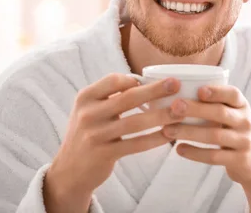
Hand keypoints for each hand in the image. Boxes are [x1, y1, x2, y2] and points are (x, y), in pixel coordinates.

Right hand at [44, 74, 183, 212]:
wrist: (69, 171)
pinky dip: (155, 139)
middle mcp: (88, 114)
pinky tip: (170, 134)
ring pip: (135, 122)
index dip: (136, 79)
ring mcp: (95, 135)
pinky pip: (136, 144)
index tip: (157, 79)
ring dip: (161, 115)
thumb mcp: (90, 110)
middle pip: (129, 98)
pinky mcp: (104, 154)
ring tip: (181, 110)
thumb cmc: (89, 133)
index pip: (114, 80)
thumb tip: (146, 82)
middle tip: (176, 84)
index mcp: (85, 97)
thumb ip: (111, 96)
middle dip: (156, 90)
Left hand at [161, 85, 250, 187]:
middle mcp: (246, 122)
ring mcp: (244, 142)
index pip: (233, 94)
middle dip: (196, 109)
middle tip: (174, 107)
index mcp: (243, 107)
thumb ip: (219, 106)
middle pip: (220, 113)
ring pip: (214, 135)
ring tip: (168, 130)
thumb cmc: (240, 134)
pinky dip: (195, 153)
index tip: (199, 90)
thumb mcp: (237, 116)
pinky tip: (179, 149)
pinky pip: (214, 156)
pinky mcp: (239, 160)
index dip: (217, 91)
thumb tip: (179, 94)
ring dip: (189, 132)